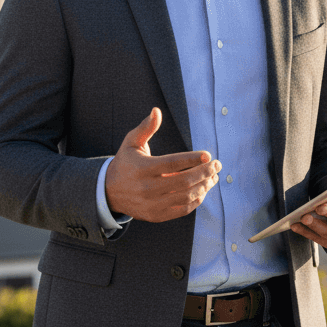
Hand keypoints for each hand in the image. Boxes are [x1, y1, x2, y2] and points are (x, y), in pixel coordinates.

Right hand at [105, 108, 219, 222]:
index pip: (172, 164)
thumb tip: (157, 111)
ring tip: (213, 176)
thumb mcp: (131, 142)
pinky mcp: (156, 215)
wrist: (109, 192)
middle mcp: (147, 188)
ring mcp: (152, 204)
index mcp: (142, 169)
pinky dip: (196, 200)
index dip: (192, 159)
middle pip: (183, 181)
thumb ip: (146, 127)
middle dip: (204, 173)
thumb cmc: (126, 162)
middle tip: (217, 165)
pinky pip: (182, 209)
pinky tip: (203, 189)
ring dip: (204, 186)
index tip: (207, 154)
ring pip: (186, 196)